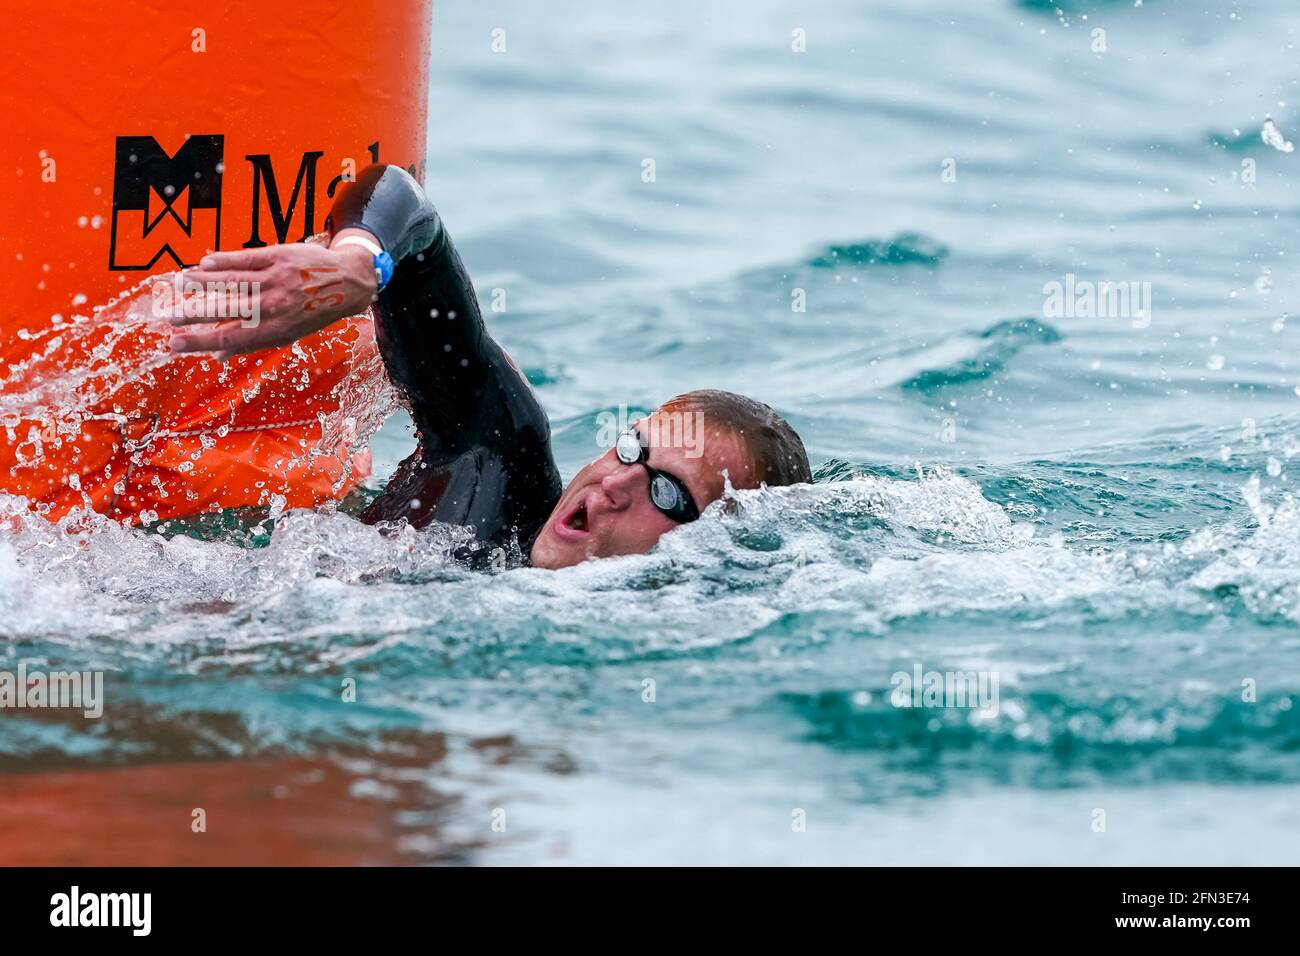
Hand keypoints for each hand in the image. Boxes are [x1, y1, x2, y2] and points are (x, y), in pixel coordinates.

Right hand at [167, 231, 379, 359]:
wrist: (346, 282)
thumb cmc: (312, 312)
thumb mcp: (288, 334)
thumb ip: (252, 344)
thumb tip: (217, 357)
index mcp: (276, 329)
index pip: (230, 338)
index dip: (200, 342)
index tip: (174, 343)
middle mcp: (275, 305)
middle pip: (227, 310)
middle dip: (195, 314)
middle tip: (168, 317)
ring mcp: (277, 279)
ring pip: (233, 281)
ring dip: (203, 282)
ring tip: (179, 283)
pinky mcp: (279, 256)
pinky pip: (247, 259)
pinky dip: (224, 261)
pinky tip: (204, 263)